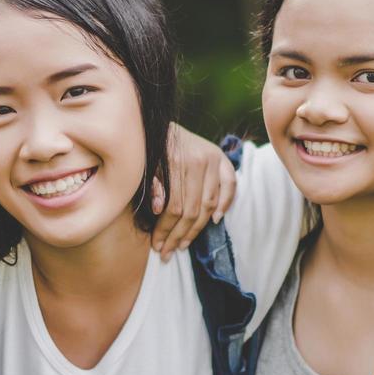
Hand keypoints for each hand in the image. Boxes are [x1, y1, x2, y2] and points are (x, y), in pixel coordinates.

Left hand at [151, 125, 237, 259]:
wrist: (160, 122)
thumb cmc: (149, 148)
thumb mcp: (144, 163)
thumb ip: (152, 184)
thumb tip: (159, 210)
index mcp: (176, 161)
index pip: (174, 207)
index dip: (165, 230)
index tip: (157, 246)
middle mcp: (198, 160)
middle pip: (192, 210)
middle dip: (179, 235)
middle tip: (168, 253)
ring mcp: (213, 159)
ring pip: (210, 204)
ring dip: (197, 229)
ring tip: (184, 244)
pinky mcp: (222, 158)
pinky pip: (230, 184)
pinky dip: (226, 203)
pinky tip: (215, 221)